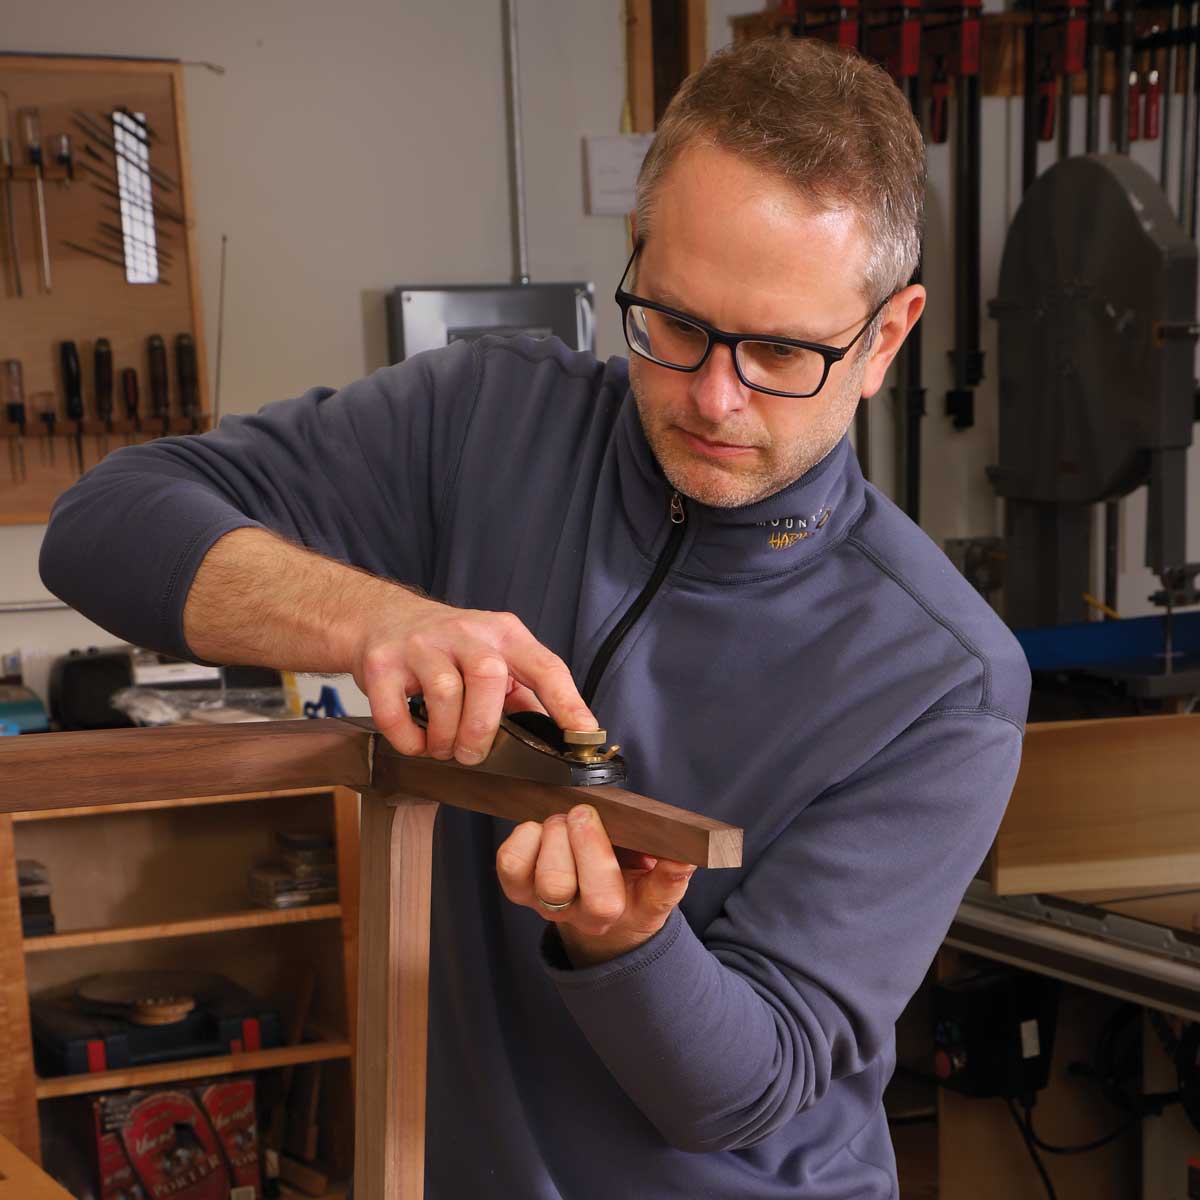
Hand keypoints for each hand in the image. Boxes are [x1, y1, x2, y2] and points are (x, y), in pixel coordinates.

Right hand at [350, 590, 595, 764]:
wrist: (381, 617)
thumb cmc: (447, 646)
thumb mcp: (491, 655)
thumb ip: (522, 693)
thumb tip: (560, 735)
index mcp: (503, 633)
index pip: (545, 666)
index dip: (568, 703)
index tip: (584, 736)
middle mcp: (465, 631)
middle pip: (488, 676)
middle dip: (484, 727)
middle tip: (474, 754)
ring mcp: (421, 644)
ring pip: (444, 692)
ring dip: (446, 736)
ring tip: (444, 747)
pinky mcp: (382, 662)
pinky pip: (395, 710)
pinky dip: (408, 739)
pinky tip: (416, 743)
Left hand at [495, 803, 695, 966]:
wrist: (595, 903)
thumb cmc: (629, 883)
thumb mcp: (658, 881)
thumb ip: (671, 870)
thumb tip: (687, 855)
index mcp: (626, 910)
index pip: (633, 900)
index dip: (646, 875)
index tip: (653, 847)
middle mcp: (583, 915)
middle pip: (576, 892)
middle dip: (581, 844)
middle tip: (584, 814)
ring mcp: (548, 903)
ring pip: (544, 882)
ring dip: (553, 839)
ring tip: (565, 819)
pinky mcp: (519, 888)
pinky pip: (510, 866)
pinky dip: (523, 839)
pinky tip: (540, 827)